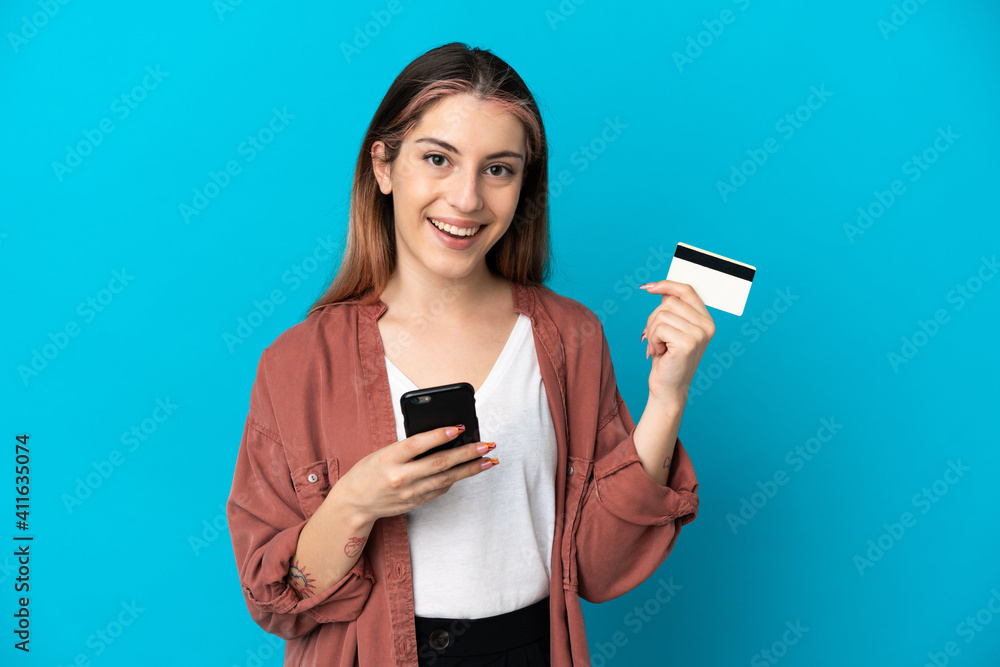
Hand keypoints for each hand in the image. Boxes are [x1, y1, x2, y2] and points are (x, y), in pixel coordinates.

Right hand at [333, 425, 497, 523]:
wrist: (354, 504)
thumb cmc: (368, 471)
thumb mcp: (382, 453)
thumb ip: (408, 447)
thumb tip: (441, 437)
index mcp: (388, 459)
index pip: (417, 444)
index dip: (440, 435)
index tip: (460, 428)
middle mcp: (399, 477)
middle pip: (439, 464)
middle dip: (466, 454)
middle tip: (486, 445)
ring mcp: (409, 493)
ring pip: (445, 480)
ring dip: (469, 469)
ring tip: (488, 460)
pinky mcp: (415, 503)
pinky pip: (440, 490)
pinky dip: (454, 479)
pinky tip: (467, 471)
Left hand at [639, 280, 715, 404]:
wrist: (669, 387)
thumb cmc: (668, 358)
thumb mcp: (671, 329)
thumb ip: (671, 310)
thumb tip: (661, 288)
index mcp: (706, 320)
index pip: (687, 290)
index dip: (667, 285)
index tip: (648, 287)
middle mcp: (707, 326)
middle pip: (669, 302)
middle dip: (654, 319)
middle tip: (657, 338)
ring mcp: (699, 335)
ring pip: (662, 315)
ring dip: (652, 332)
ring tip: (660, 347)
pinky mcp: (688, 343)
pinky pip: (659, 328)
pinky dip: (653, 340)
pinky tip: (660, 352)